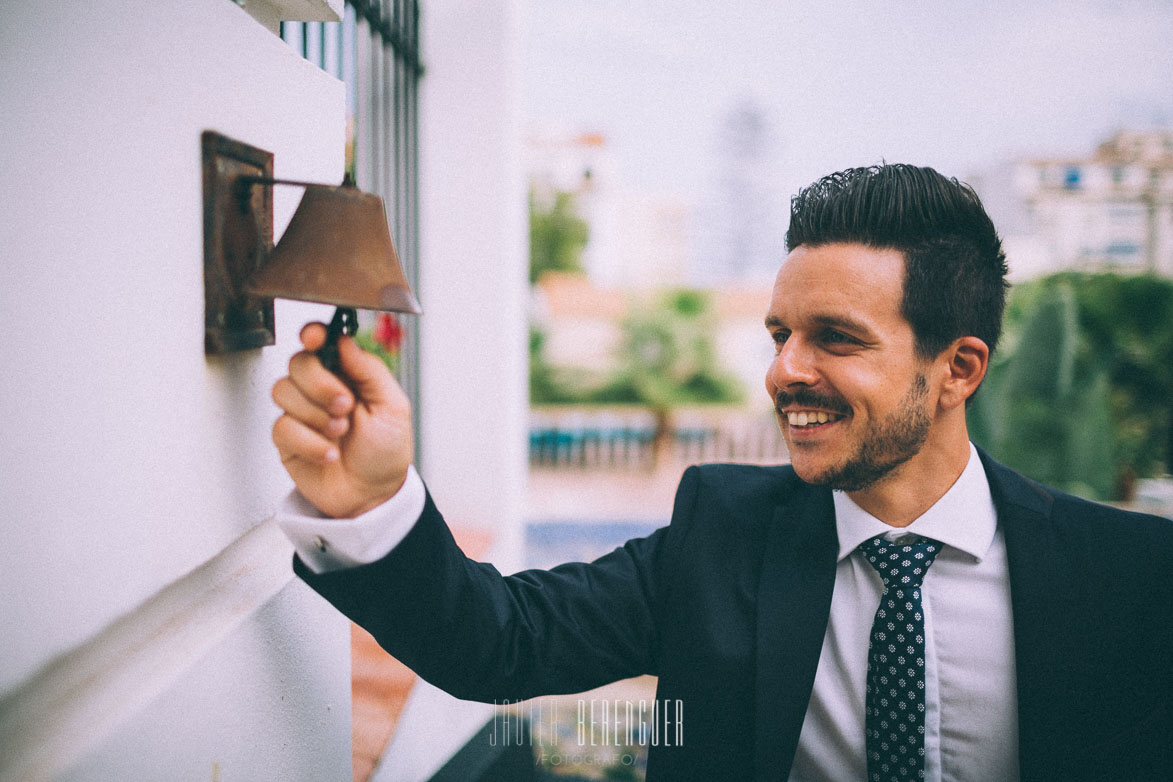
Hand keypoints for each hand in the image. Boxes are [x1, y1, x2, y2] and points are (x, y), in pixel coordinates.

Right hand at [271, 322, 413, 517]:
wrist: (373, 495)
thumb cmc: (386, 452)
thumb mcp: (393, 407)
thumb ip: (369, 370)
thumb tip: (344, 341)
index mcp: (347, 374)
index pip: (320, 342)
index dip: (312, 334)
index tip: (315, 338)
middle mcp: (320, 389)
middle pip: (298, 363)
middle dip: (321, 384)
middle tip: (345, 407)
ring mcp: (301, 413)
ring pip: (283, 391)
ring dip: (316, 415)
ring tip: (340, 433)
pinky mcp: (287, 439)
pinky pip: (283, 427)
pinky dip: (310, 443)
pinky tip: (329, 454)